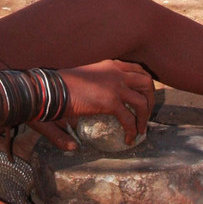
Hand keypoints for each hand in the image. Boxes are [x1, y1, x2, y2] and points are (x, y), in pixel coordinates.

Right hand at [33, 60, 154, 150]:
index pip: (137, 69)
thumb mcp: (84, 78)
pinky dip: (132, 131)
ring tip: (140, 130)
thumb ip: (94, 87)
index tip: (143, 96)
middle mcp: (116, 72)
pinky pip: (129, 119)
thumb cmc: (61, 84)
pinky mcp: (110, 102)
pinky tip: (128, 139)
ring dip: (145, 117)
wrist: (51, 88)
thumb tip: (100, 99)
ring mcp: (115, 86)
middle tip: (146, 114)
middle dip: (151, 99)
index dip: (145, 84)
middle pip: (147, 82)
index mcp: (109, 64)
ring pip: (143, 102)